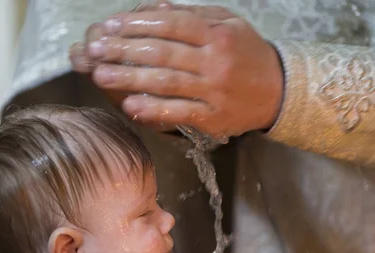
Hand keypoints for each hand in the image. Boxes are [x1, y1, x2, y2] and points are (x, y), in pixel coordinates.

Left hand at [73, 4, 283, 137]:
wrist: (279, 92)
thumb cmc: (248, 54)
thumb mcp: (228, 23)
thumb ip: (192, 15)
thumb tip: (152, 8)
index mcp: (217, 34)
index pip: (170, 24)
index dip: (137, 24)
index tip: (109, 26)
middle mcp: (215, 62)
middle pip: (162, 53)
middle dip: (124, 50)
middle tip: (94, 49)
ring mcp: (214, 93)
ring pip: (166, 83)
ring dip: (129, 79)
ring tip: (101, 75)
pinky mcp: (213, 119)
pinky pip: (178, 113)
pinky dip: (153, 109)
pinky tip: (130, 105)